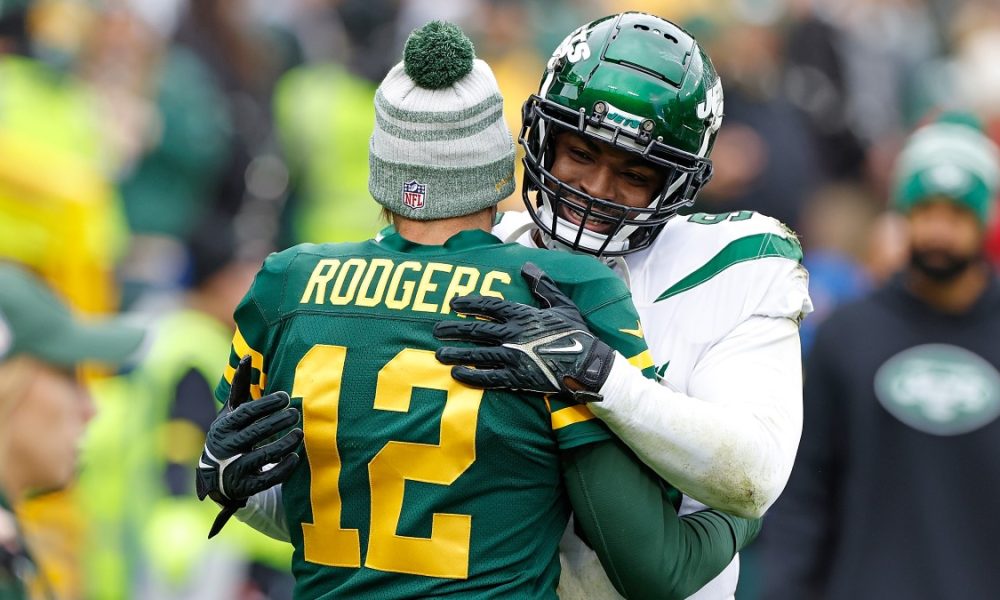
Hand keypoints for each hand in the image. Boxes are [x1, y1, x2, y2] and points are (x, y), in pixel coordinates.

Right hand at [196, 356, 301, 537]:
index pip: (246, 413)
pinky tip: (295, 457)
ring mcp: (234, 469)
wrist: (217, 475)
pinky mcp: (245, 487)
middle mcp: (225, 448)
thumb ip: (240, 386)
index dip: (267, 404)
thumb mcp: (231, 411)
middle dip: (278, 422)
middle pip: (256, 433)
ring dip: (285, 444)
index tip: (284, 397)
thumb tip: (247, 357)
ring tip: (300, 433)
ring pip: (263, 456)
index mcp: (222, 427)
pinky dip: (283, 468)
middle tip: (296, 413)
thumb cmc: (231, 434)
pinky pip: (267, 479)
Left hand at [434, 262, 615, 402]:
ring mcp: (514, 357)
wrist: (589, 365)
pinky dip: (472, 376)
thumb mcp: (562, 304)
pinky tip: (457, 375)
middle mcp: (513, 334)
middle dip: (454, 329)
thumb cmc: (577, 334)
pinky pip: (489, 377)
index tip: (453, 304)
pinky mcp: (518, 378)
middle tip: (436, 330)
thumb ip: (542, 286)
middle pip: (477, 330)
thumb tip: (528, 266)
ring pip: (478, 353)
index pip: (489, 306)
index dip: (469, 304)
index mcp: (523, 315)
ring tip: (440, 354)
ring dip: (457, 353)